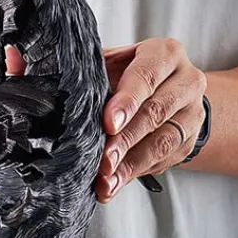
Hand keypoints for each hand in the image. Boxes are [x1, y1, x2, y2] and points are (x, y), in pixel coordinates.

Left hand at [95, 38, 206, 203]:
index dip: (127, 101)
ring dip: (131, 164)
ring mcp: (192, 113)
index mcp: (165, 54)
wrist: (167, 89)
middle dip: (126, 139)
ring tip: (106, 180)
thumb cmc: (129, 72)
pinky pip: (163, 161)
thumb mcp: (112, 63)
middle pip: (155, 112)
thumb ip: (92, 73)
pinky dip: (134, 174)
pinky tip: (113, 184)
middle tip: (103, 160)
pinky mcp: (189, 141)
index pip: (147, 76)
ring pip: (162, 142)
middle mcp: (186, 81)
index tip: (109, 123)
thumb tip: (45, 85)